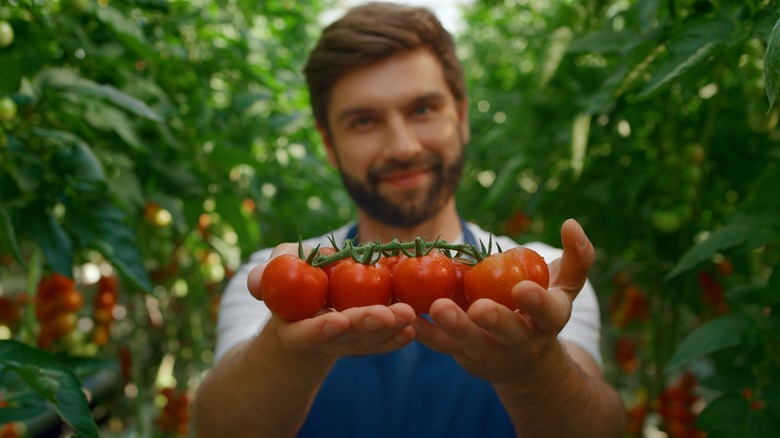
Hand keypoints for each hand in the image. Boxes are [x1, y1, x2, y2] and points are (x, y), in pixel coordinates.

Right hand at [247, 243, 417, 356]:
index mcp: (296, 329)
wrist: (302, 316)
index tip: (339, 320)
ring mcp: (346, 345)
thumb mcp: (274, 274)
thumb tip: (255, 283)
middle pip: (347, 337)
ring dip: (391, 328)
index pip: (310, 331)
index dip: (324, 327)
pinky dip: (396, 336)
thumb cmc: (287, 286)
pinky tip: (414, 328)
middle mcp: (324, 342)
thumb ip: (266, 274)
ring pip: (369, 340)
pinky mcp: (365, 342)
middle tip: (391, 314)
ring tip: (410, 314)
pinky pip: (382, 342)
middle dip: (368, 325)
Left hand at [414, 218, 595, 382]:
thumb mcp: (566, 286)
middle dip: (496, 322)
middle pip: (510, 334)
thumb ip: (578, 256)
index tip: (523, 289)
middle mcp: (522, 341)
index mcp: (549, 320)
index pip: (548, 312)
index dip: (537, 302)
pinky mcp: (463, 355)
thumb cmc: (543, 309)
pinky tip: (407, 316)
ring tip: (437, 308)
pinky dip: (425, 332)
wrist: (526, 361)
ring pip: (472, 343)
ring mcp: (491, 352)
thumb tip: (570, 223)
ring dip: (454, 327)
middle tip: (480, 308)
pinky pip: (442, 344)